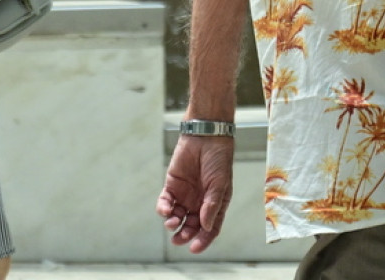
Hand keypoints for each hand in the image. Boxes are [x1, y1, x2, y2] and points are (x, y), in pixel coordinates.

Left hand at [156, 135, 234, 253]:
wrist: (205, 138)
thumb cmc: (218, 161)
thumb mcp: (220, 185)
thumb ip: (212, 206)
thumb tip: (205, 227)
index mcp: (214, 205)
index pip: (209, 229)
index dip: (202, 240)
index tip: (193, 248)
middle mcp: (199, 203)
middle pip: (191, 226)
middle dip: (184, 234)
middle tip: (178, 239)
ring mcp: (185, 195)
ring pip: (177, 217)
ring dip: (173, 223)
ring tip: (172, 223)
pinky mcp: (172, 186)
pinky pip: (166, 202)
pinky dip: (164, 209)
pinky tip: (166, 210)